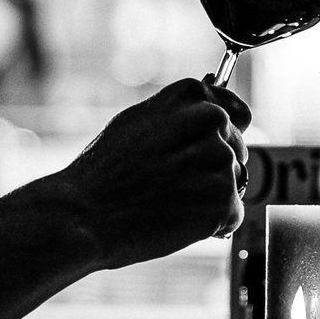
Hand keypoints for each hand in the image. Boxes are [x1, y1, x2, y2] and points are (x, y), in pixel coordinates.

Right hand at [49, 79, 250, 269]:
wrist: (83, 215)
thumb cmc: (105, 171)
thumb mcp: (139, 120)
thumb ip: (183, 108)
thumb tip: (219, 94)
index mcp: (191, 95)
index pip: (234, 113)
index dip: (210, 140)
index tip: (187, 153)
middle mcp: (211, 121)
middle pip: (235, 150)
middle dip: (210, 169)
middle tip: (168, 182)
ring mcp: (220, 161)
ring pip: (234, 182)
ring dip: (209, 197)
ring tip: (168, 201)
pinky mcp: (223, 201)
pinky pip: (232, 214)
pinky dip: (211, 224)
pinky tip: (177, 220)